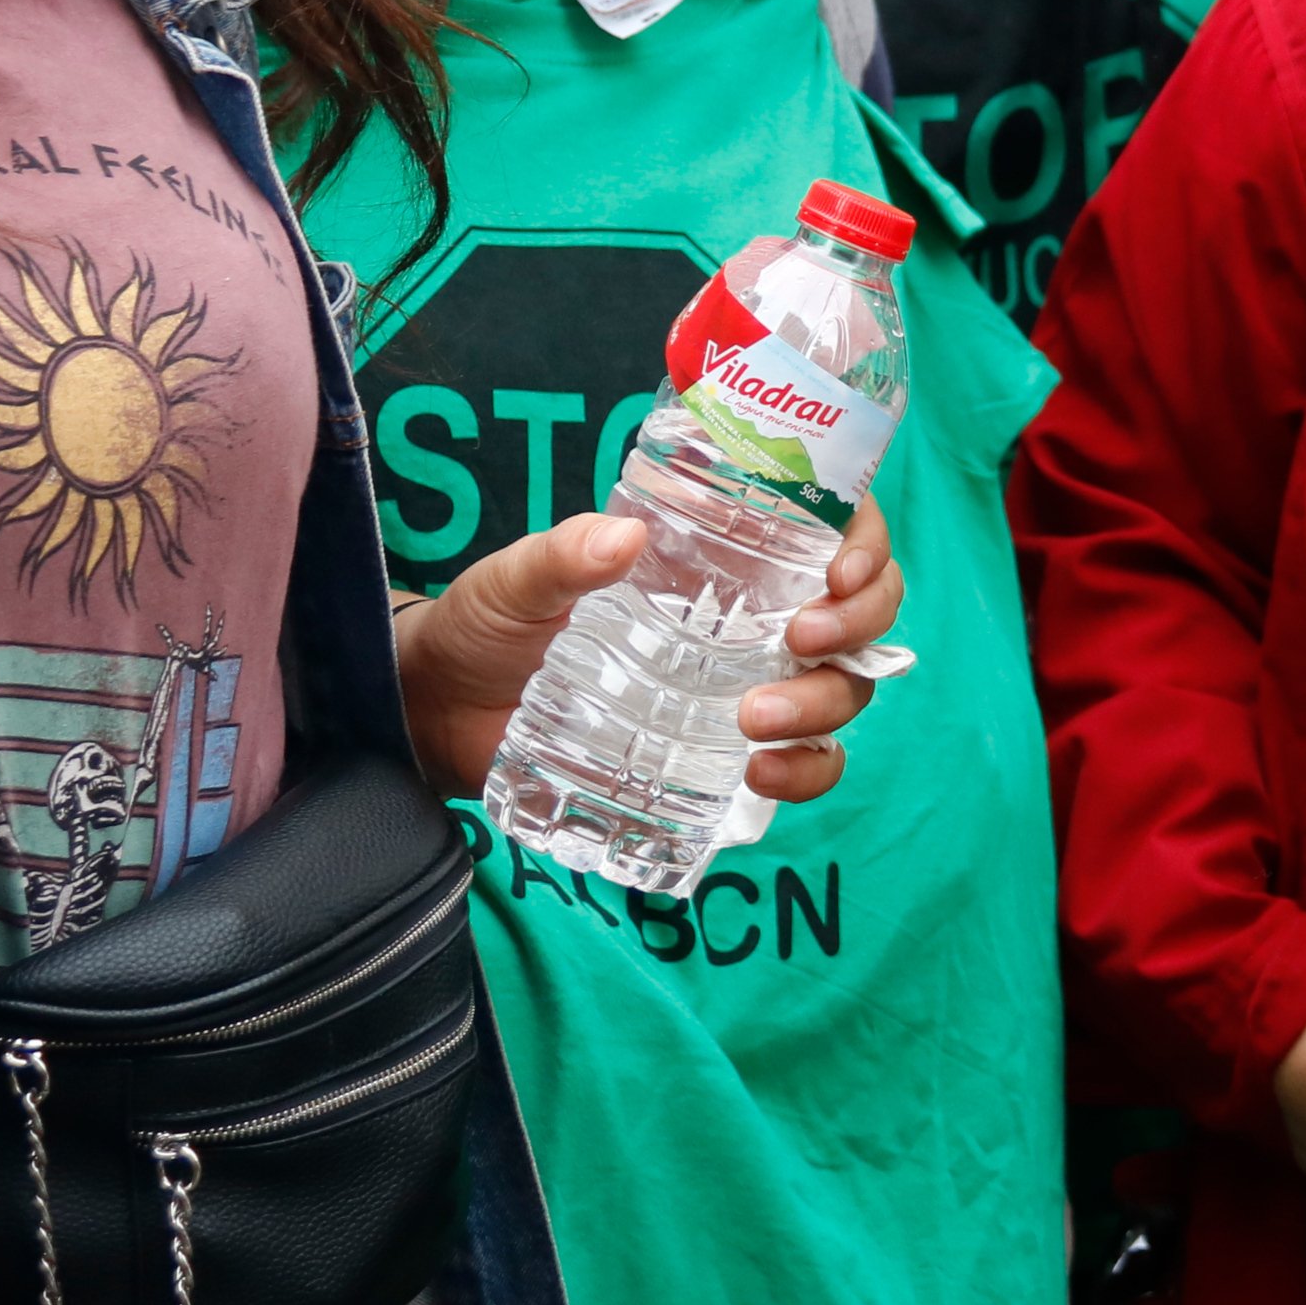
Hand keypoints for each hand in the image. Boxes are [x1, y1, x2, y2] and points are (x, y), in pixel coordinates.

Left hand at [391, 498, 899, 799]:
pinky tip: (764, 773)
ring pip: (844, 690)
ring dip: (826, 705)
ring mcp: (747, 689)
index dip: (864, 546)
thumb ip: (559, 557)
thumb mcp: (514, 581)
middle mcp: (751, 620)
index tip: (838, 570)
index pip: (830, 531)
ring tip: (756, 723)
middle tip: (799, 642)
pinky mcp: (725, 757)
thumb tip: (622, 536)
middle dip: (855, 627)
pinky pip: (806, 765)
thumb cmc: (484, 628)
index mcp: (719, 558)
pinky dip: (807, 771)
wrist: (441, 714)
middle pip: (859, 616)